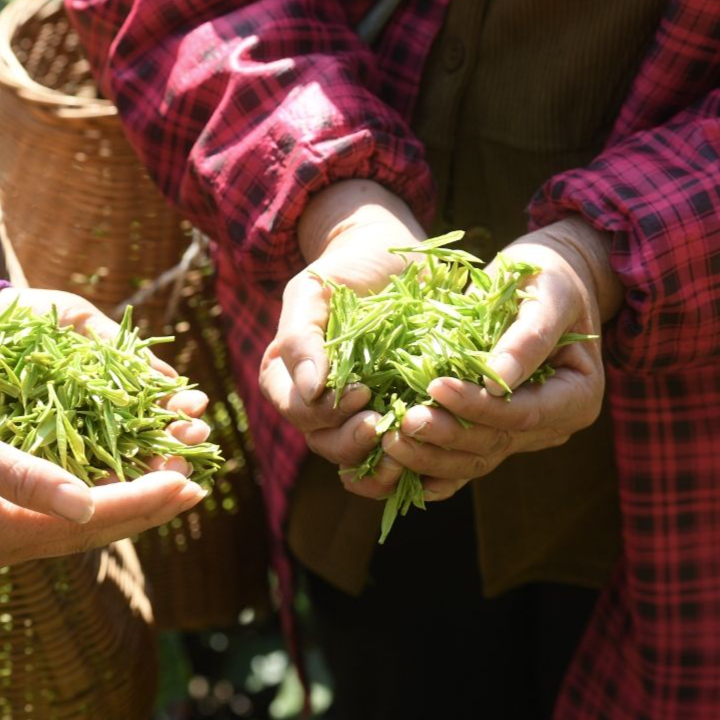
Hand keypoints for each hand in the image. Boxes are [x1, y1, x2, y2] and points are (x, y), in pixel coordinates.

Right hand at [0, 287, 210, 572]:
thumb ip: (24, 476)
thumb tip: (87, 506)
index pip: (88, 520)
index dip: (141, 498)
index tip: (187, 480)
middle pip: (91, 531)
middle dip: (146, 507)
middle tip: (197, 487)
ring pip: (79, 525)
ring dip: (128, 504)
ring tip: (174, 485)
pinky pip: (60, 514)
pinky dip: (98, 496)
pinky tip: (122, 481)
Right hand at [259, 179, 426, 497]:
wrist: (392, 257)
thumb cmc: (345, 269)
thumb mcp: (313, 291)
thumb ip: (301, 337)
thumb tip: (308, 389)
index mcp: (288, 378)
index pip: (297, 412)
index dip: (324, 412)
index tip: (362, 392)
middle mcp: (320, 404)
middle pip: (326, 443)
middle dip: (352, 443)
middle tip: (383, 424)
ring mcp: (359, 413)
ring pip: (360, 458)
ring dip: (382, 462)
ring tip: (408, 444)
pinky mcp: (398, 414)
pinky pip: (398, 452)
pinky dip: (413, 459)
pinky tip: (431, 449)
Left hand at [379, 215, 622, 499]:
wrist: (545, 281)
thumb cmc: (549, 277)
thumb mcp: (549, 294)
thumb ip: (529, 336)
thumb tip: (497, 377)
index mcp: (576, 396)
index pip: (523, 414)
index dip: (478, 406)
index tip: (437, 386)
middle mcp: (551, 425)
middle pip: (496, 443)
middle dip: (447, 435)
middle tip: (403, 421)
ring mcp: (521, 434)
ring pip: (474, 460)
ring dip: (430, 457)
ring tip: (391, 440)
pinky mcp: (492, 432)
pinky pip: (460, 462)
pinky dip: (429, 469)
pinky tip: (394, 469)